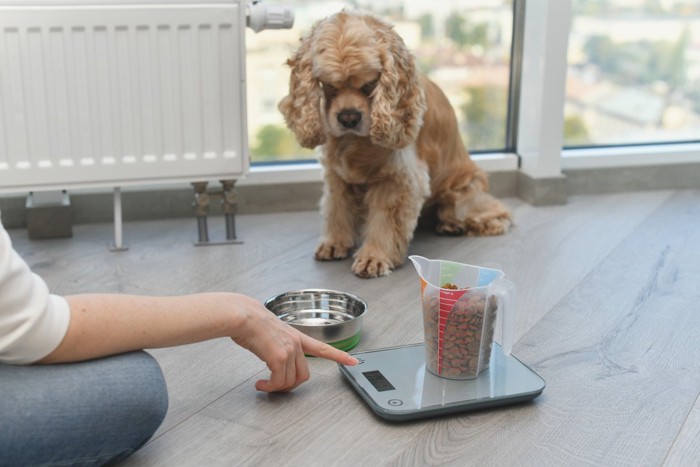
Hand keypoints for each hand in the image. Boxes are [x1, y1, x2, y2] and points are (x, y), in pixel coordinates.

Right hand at [228, 294, 357, 391]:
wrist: (243, 316)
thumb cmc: (252, 322)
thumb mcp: (272, 331)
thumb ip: (279, 342)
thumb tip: (273, 354)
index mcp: (297, 336)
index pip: (323, 347)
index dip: (339, 356)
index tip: (354, 361)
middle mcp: (296, 343)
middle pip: (304, 375)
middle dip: (290, 385)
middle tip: (276, 386)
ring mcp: (289, 350)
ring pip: (290, 381)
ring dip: (276, 387)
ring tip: (264, 384)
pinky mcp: (278, 357)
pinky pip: (277, 381)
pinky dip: (269, 386)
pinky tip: (260, 384)